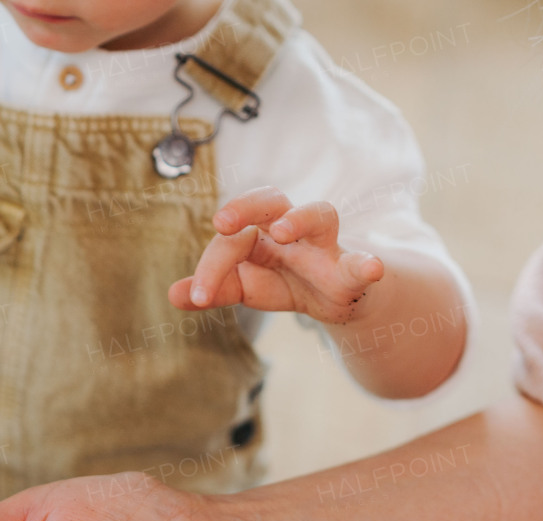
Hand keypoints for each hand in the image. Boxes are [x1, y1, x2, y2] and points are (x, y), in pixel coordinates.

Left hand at [169, 187, 384, 323]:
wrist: (339, 299)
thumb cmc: (287, 282)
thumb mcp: (246, 288)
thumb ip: (213, 289)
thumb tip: (172, 295)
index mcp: (260, 232)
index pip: (231, 238)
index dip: (211, 266)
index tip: (197, 298)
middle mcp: (292, 229)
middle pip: (271, 200)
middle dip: (246, 206)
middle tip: (221, 223)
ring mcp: (325, 245)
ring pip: (320, 214)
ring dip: (300, 218)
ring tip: (281, 231)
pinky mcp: (353, 269)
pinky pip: (361, 261)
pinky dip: (367, 264)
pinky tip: (371, 268)